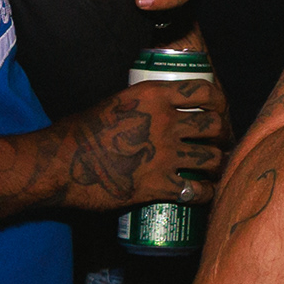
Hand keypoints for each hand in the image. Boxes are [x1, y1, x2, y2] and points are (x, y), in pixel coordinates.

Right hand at [48, 77, 227, 216]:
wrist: (61, 164)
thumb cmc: (80, 132)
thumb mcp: (115, 102)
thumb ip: (143, 105)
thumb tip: (160, 110)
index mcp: (154, 95)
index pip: (204, 91)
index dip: (219, 101)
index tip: (219, 111)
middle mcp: (165, 122)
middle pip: (214, 125)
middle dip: (222, 135)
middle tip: (219, 143)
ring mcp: (164, 154)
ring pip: (211, 158)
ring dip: (217, 164)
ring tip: (214, 168)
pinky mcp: (159, 185)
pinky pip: (197, 190)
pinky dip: (204, 193)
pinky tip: (202, 193)